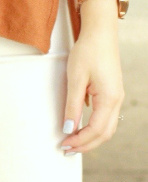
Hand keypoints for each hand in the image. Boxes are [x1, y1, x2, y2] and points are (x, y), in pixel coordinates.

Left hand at [61, 22, 123, 154]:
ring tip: (72, 140)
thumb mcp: (76, 77)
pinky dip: (94, 126)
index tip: (64, 145)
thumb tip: (68, 129)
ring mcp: (116, 97)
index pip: (96, 130)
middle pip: (104, 134)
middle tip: (67, 149)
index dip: (80, 141)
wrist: (100, 32)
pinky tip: (81, 125)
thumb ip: (72, 105)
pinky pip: (105, 116)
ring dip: (90, 136)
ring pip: (106, 127)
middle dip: (86, 144)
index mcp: (109, 99)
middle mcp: (116, 101)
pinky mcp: (112, 92)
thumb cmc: (88, 51)